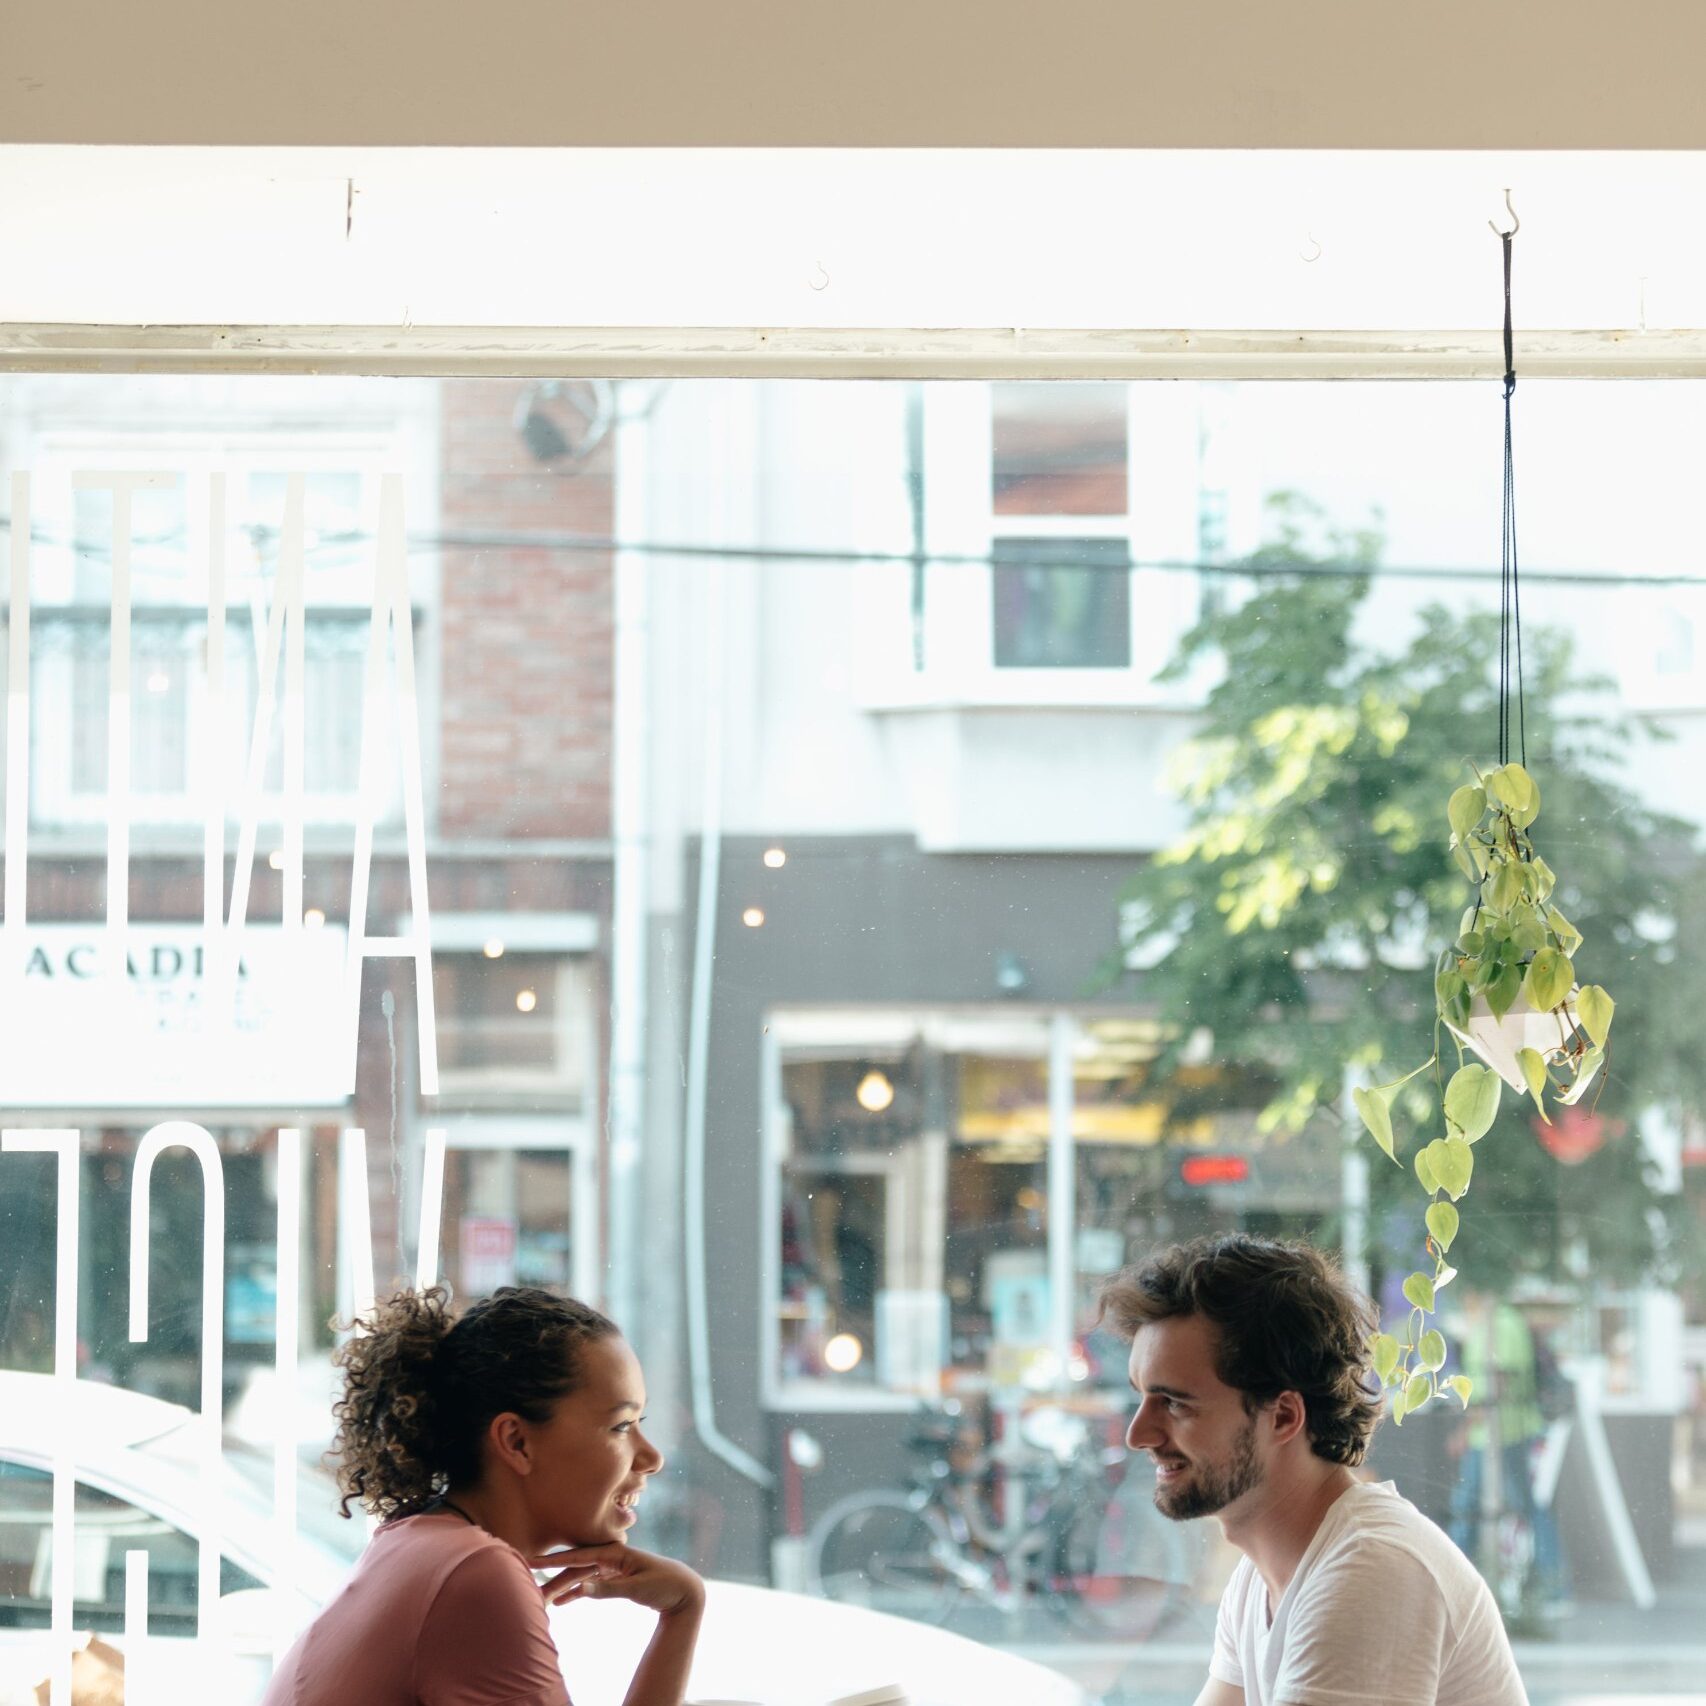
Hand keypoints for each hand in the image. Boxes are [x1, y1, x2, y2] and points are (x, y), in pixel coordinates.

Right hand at [530, 1543, 705, 1617]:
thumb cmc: (663, 1584)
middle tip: (530, 1586)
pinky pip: (591, 1583)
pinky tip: (563, 1602)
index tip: (532, 1560)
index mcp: (615, 1552)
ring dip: (563, 1587)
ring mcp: (612, 1567)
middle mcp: (611, 1556)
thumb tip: (579, 1588)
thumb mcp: (636, 1588)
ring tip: (542, 1600)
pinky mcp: (615, 1577)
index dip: (554, 1560)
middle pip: (576, 1567)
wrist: (684, 1590)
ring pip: (581, 1576)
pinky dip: (577, 1592)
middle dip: (553, 1577)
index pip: (578, 1555)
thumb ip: (607, 1588)